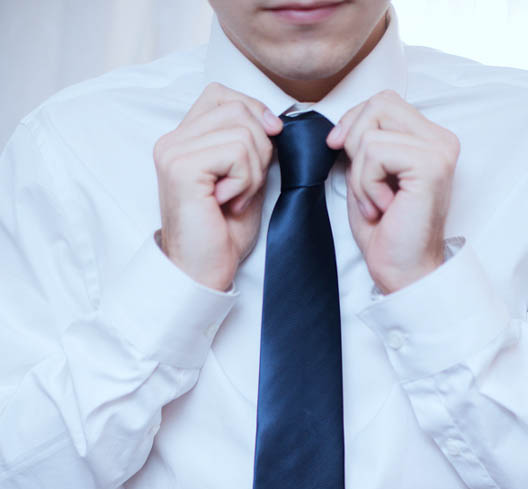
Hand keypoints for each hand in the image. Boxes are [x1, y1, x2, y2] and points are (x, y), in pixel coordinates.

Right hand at [153, 83, 281, 290]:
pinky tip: (229, 202)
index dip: (253, 111)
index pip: (221, 94)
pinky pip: (236, 152)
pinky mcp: (182, 168)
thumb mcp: (243, 178)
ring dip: (254, 169)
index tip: (269, 141)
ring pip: (241, 130)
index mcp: (183, 139)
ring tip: (237, 197)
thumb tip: (272, 120)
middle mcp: (171, 141)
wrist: (203, 271)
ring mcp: (173, 152)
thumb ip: (250, 146)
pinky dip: (246, 180)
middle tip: (247, 185)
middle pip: (237, 108)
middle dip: (260, 147)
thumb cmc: (222, 233)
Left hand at [327, 90, 459, 293]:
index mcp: (429, 139)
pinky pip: (375, 153)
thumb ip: (362, 145)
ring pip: (371, 133)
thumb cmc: (386, 232)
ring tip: (376, 203)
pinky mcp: (431, 165)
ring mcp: (439, 151)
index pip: (383, 101)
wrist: (403, 271)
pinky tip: (383, 207)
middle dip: (354, 143)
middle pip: (379, 103)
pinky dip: (367, 184)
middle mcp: (441, 140)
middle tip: (364, 185)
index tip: (339, 151)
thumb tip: (342, 127)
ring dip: (360, 175)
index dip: (354, 122)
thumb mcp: (367, 177)